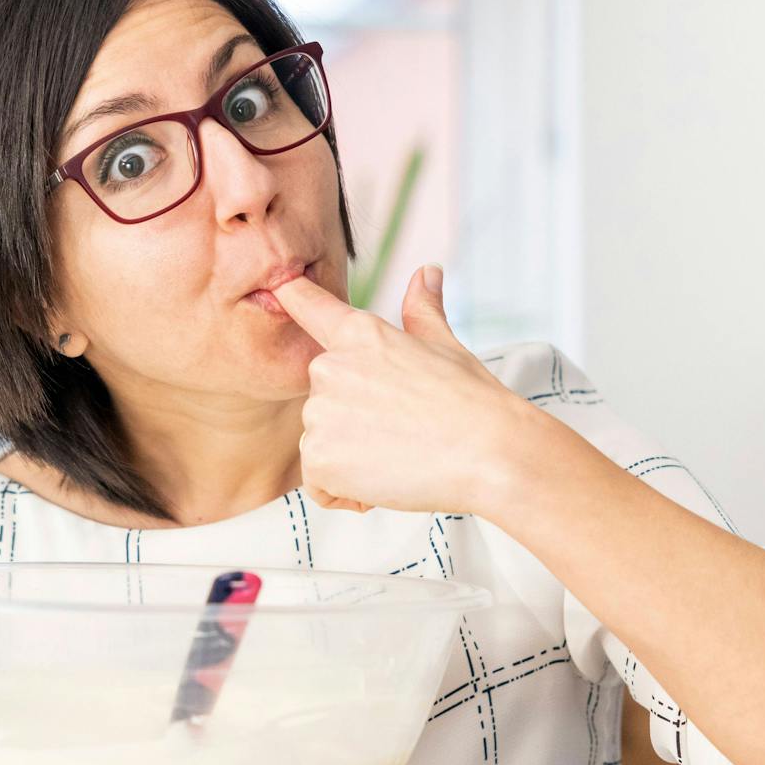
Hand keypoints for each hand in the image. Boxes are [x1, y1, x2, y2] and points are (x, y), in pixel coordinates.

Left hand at [272, 264, 533, 514]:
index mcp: (359, 334)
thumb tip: (426, 272)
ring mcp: (320, 414)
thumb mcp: (445, 345)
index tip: (277, 285)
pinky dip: (346, 492)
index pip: (308, 305)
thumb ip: (422, 310)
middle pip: (322, 399)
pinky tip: (385, 482)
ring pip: (321, 443)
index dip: (290, 294)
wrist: (487, 453)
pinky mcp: (318, 458)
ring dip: (351, 459)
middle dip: (353, 420)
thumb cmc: (472, 401)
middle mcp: (329, 367)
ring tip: (399, 457)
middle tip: (402, 431)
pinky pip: (319, 483)